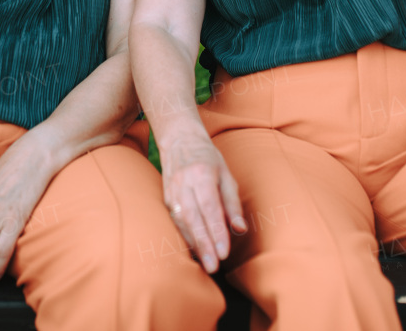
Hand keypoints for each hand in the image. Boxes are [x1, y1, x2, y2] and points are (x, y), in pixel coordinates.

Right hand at [158, 130, 246, 272]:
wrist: (179, 139)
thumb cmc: (207, 158)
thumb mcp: (226, 174)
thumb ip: (232, 202)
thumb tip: (240, 229)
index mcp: (202, 174)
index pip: (210, 207)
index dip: (216, 231)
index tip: (224, 253)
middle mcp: (184, 182)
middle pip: (194, 218)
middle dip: (204, 245)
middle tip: (214, 267)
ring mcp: (171, 190)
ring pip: (182, 221)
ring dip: (194, 244)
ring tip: (206, 263)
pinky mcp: (166, 197)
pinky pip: (175, 220)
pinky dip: (185, 236)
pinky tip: (195, 250)